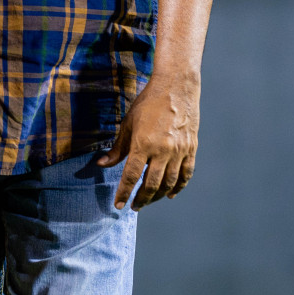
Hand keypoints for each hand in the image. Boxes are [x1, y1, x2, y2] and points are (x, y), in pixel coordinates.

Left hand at [97, 70, 200, 210]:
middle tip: (134, 206)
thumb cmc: (148, 103)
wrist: (176, 88)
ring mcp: (179, 151)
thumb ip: (118, 148)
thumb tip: (102, 164)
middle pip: (151, 184)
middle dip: (141, 198)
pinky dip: (178, 187)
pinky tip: (171, 194)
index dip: (124, 192)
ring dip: (158, 196)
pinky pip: (185, 174)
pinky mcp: (191, 149)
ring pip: (169, 183)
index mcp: (143, 144)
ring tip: (148, 201)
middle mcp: (162, 150)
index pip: (131, 176)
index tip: (118, 205)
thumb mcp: (128, 123)